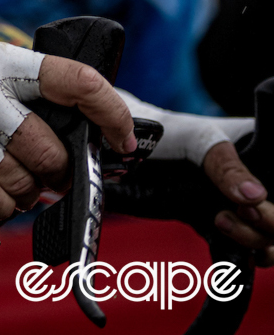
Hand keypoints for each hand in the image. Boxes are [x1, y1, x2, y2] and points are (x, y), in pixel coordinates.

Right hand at [0, 41, 134, 219]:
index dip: (111, 114)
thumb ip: (22, 91)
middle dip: (56, 173)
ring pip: (22, 182)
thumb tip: (80, 136)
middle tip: (44, 174)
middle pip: (50, 151)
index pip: (76, 82)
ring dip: (23, 193)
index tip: (121, 140)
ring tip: (6, 181)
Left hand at [114, 89, 272, 264]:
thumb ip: (227, 165)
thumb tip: (255, 196)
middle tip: (244, 211)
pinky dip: (241, 256)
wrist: (129, 148)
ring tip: (222, 220)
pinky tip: (226, 249)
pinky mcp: (217, 226)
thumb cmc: (169, 132)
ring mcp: (240, 209)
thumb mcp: (200, 138)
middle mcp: (256, 187)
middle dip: (271, 223)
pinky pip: (239, 250)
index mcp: (263, 158)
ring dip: (255, 239)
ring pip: (267, 239)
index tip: (260, 201)